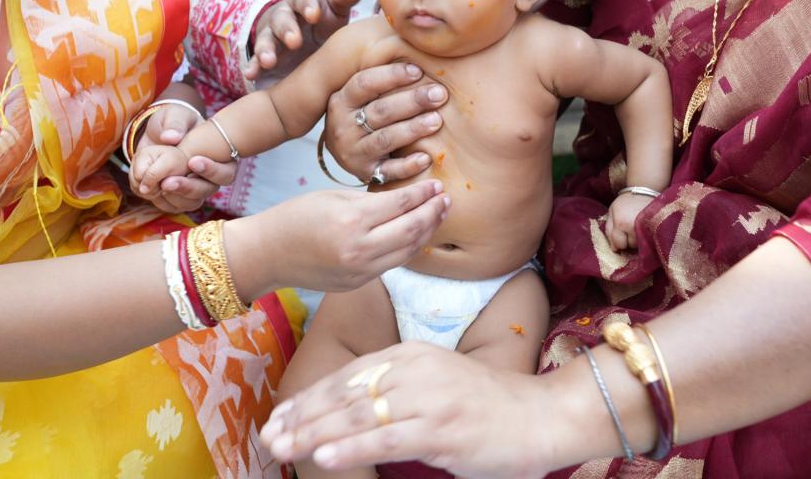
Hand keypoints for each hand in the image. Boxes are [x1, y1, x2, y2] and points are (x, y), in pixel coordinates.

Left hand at [132, 102, 237, 212]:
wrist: (156, 136)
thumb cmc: (173, 123)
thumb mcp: (174, 115)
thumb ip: (175, 123)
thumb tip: (171, 136)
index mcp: (220, 157)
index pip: (225, 171)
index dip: (212, 170)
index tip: (192, 162)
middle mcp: (211, 177)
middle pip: (208, 190)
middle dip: (189, 187)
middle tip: (169, 182)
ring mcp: (196, 189)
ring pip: (192, 202)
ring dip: (175, 196)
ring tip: (159, 186)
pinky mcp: (179, 197)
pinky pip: (175, 206)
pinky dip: (163, 201)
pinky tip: (153, 191)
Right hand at [231, 181, 450, 296]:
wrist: (267, 254)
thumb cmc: (295, 216)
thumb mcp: (332, 196)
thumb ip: (369, 199)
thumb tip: (404, 198)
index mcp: (352, 221)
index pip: (401, 205)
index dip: (423, 194)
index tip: (436, 184)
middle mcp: (359, 249)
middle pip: (412, 230)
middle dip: (433, 213)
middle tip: (445, 200)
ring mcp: (360, 270)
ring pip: (408, 252)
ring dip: (427, 233)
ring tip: (438, 216)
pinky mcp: (358, 283)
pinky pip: (392, 264)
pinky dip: (408, 248)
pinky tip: (416, 235)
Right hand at [245, 0, 363, 79]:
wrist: (306, 37)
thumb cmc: (325, 19)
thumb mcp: (335, 7)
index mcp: (304, 2)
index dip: (309, 6)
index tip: (315, 15)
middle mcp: (284, 16)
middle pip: (282, 19)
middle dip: (287, 29)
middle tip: (295, 42)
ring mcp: (272, 37)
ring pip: (266, 40)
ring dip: (266, 49)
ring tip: (269, 61)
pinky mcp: (264, 56)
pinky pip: (255, 61)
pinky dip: (252, 67)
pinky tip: (250, 74)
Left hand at [261, 342, 562, 478]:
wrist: (541, 416)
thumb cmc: (487, 408)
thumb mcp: (436, 385)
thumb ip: (397, 391)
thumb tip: (349, 414)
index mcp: (411, 355)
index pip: (349, 376)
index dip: (310, 397)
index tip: (279, 416)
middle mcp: (415, 369)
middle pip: (346, 393)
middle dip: (302, 417)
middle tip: (268, 437)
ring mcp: (428, 398)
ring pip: (359, 415)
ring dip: (314, 434)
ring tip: (282, 449)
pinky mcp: (441, 428)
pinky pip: (387, 438)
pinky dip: (352, 447)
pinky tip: (325, 456)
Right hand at [323, 62, 447, 183]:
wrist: (347, 152)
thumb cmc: (364, 112)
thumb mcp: (363, 94)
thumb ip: (383, 74)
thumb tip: (413, 39)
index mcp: (342, 100)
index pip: (364, 83)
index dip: (391, 76)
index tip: (418, 70)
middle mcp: (343, 126)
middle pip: (380, 111)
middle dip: (412, 101)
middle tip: (439, 94)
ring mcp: (353, 152)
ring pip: (386, 139)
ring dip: (413, 129)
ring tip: (437, 120)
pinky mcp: (366, 173)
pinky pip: (389, 171)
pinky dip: (407, 166)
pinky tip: (426, 158)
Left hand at [606, 192, 651, 250]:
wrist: (645, 190)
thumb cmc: (625, 202)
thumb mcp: (612, 211)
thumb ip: (609, 229)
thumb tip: (614, 248)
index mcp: (621, 223)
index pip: (618, 244)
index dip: (618, 241)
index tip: (621, 232)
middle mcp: (633, 228)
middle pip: (629, 246)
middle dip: (627, 240)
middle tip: (630, 227)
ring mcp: (646, 229)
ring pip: (639, 245)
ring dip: (637, 239)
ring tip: (637, 226)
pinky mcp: (655, 228)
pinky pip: (649, 242)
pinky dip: (645, 238)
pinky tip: (644, 230)